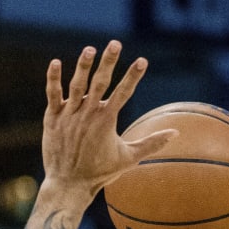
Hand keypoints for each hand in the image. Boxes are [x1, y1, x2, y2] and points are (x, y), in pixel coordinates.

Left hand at [42, 41, 175, 199]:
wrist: (68, 185)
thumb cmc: (100, 172)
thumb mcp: (129, 158)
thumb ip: (152, 143)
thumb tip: (176, 133)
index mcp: (106, 121)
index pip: (124, 92)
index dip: (133, 76)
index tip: (143, 60)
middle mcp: (88, 115)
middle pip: (100, 82)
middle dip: (109, 62)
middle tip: (115, 43)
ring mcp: (69, 115)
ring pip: (77, 85)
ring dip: (83, 66)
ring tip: (90, 49)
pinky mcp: (52, 119)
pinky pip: (53, 95)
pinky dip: (53, 79)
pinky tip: (55, 63)